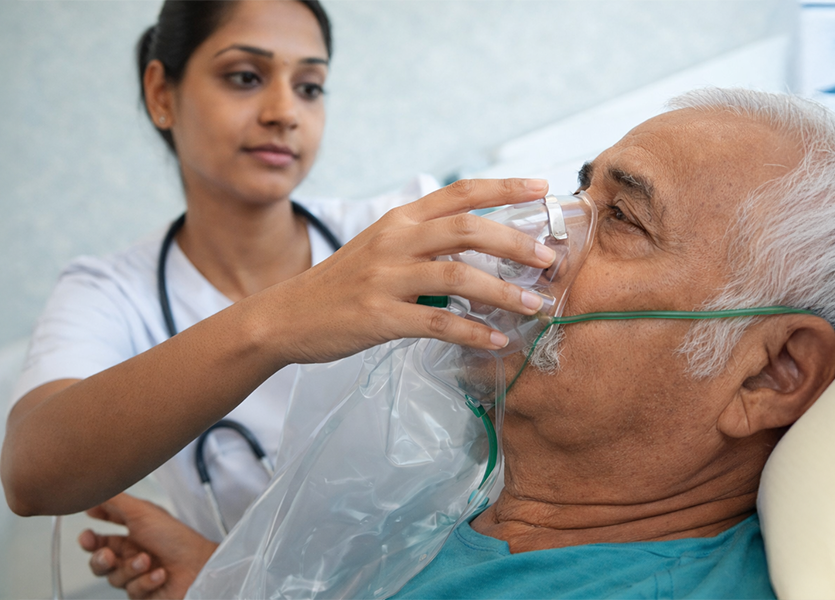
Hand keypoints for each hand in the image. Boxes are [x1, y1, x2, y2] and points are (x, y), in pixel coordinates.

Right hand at [78, 493, 216, 599]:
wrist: (199, 566)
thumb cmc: (176, 538)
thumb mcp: (142, 512)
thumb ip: (115, 501)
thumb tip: (94, 492)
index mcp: (133, 535)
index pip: (102, 538)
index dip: (90, 539)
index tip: (86, 535)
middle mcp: (133, 555)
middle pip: (101, 562)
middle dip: (99, 559)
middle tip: (107, 555)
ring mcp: (138, 576)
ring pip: (114, 578)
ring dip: (130, 569)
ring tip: (146, 561)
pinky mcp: (144, 593)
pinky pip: (132, 591)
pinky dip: (145, 581)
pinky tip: (159, 574)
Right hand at [253, 178, 556, 364]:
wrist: (285, 316)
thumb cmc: (341, 284)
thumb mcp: (380, 247)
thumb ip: (423, 240)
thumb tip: (478, 242)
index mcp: (399, 219)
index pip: (459, 193)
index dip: (504, 187)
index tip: (542, 186)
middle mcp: (394, 241)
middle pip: (467, 229)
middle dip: (516, 241)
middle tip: (549, 258)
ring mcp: (385, 278)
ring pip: (458, 275)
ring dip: (503, 291)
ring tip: (534, 305)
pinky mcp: (379, 316)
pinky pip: (438, 322)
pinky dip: (473, 331)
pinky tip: (496, 340)